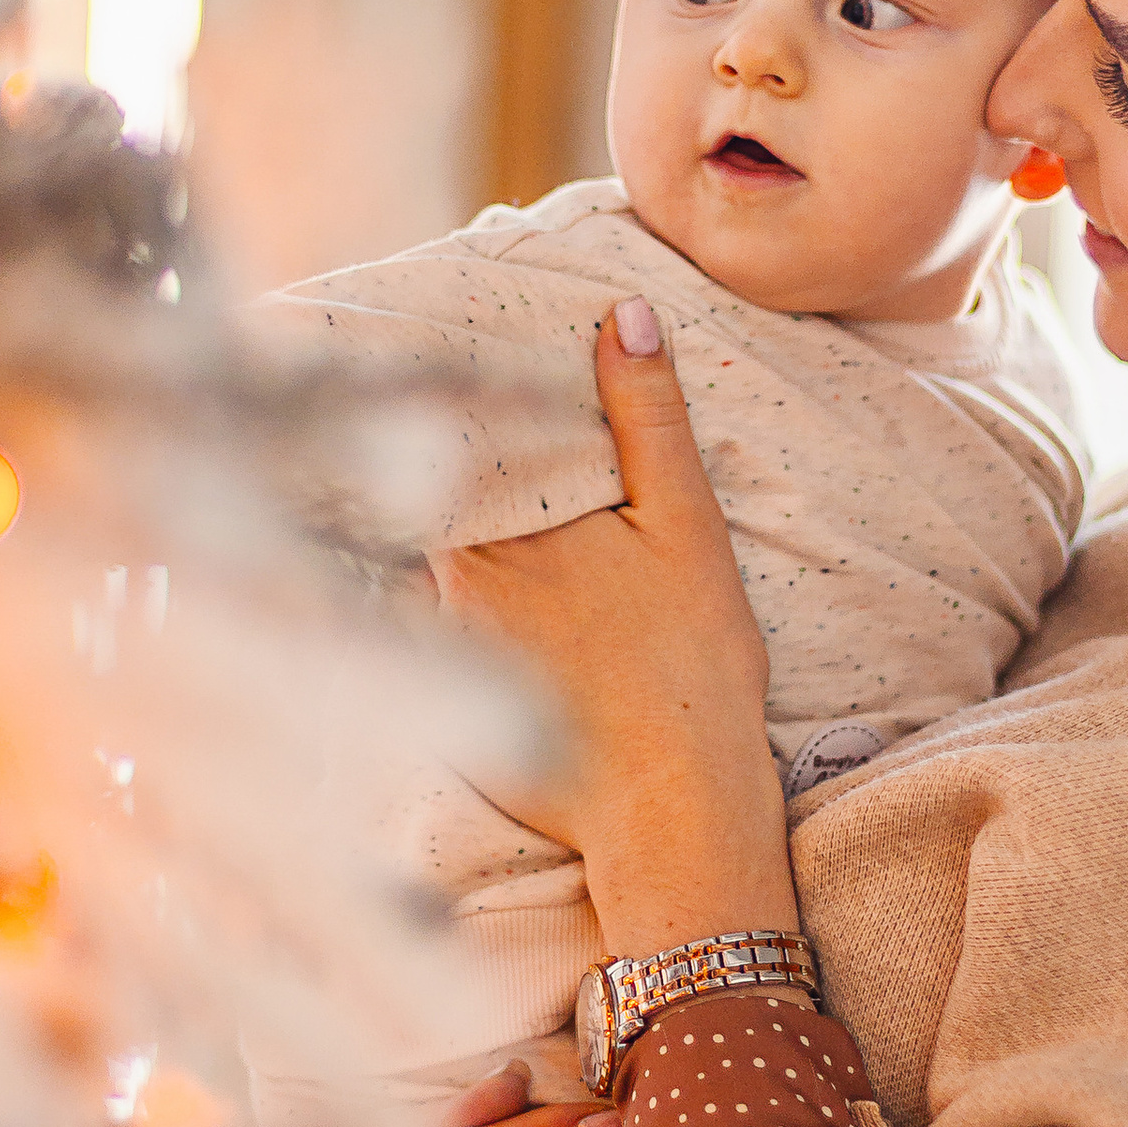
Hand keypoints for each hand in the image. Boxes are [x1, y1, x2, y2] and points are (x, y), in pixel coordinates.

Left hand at [428, 301, 796, 952]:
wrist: (671, 812)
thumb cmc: (691, 668)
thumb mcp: (685, 528)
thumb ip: (648, 420)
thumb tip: (624, 314)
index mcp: (505, 524)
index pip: (455, 427)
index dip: (453, 379)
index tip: (448, 335)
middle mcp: (455, 574)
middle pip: (437, 484)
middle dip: (449, 442)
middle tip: (459, 383)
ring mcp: (447, 637)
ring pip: (439, 545)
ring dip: (454, 508)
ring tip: (476, 467)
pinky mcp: (456, 688)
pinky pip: (441, 609)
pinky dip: (461, 578)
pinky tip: (506, 578)